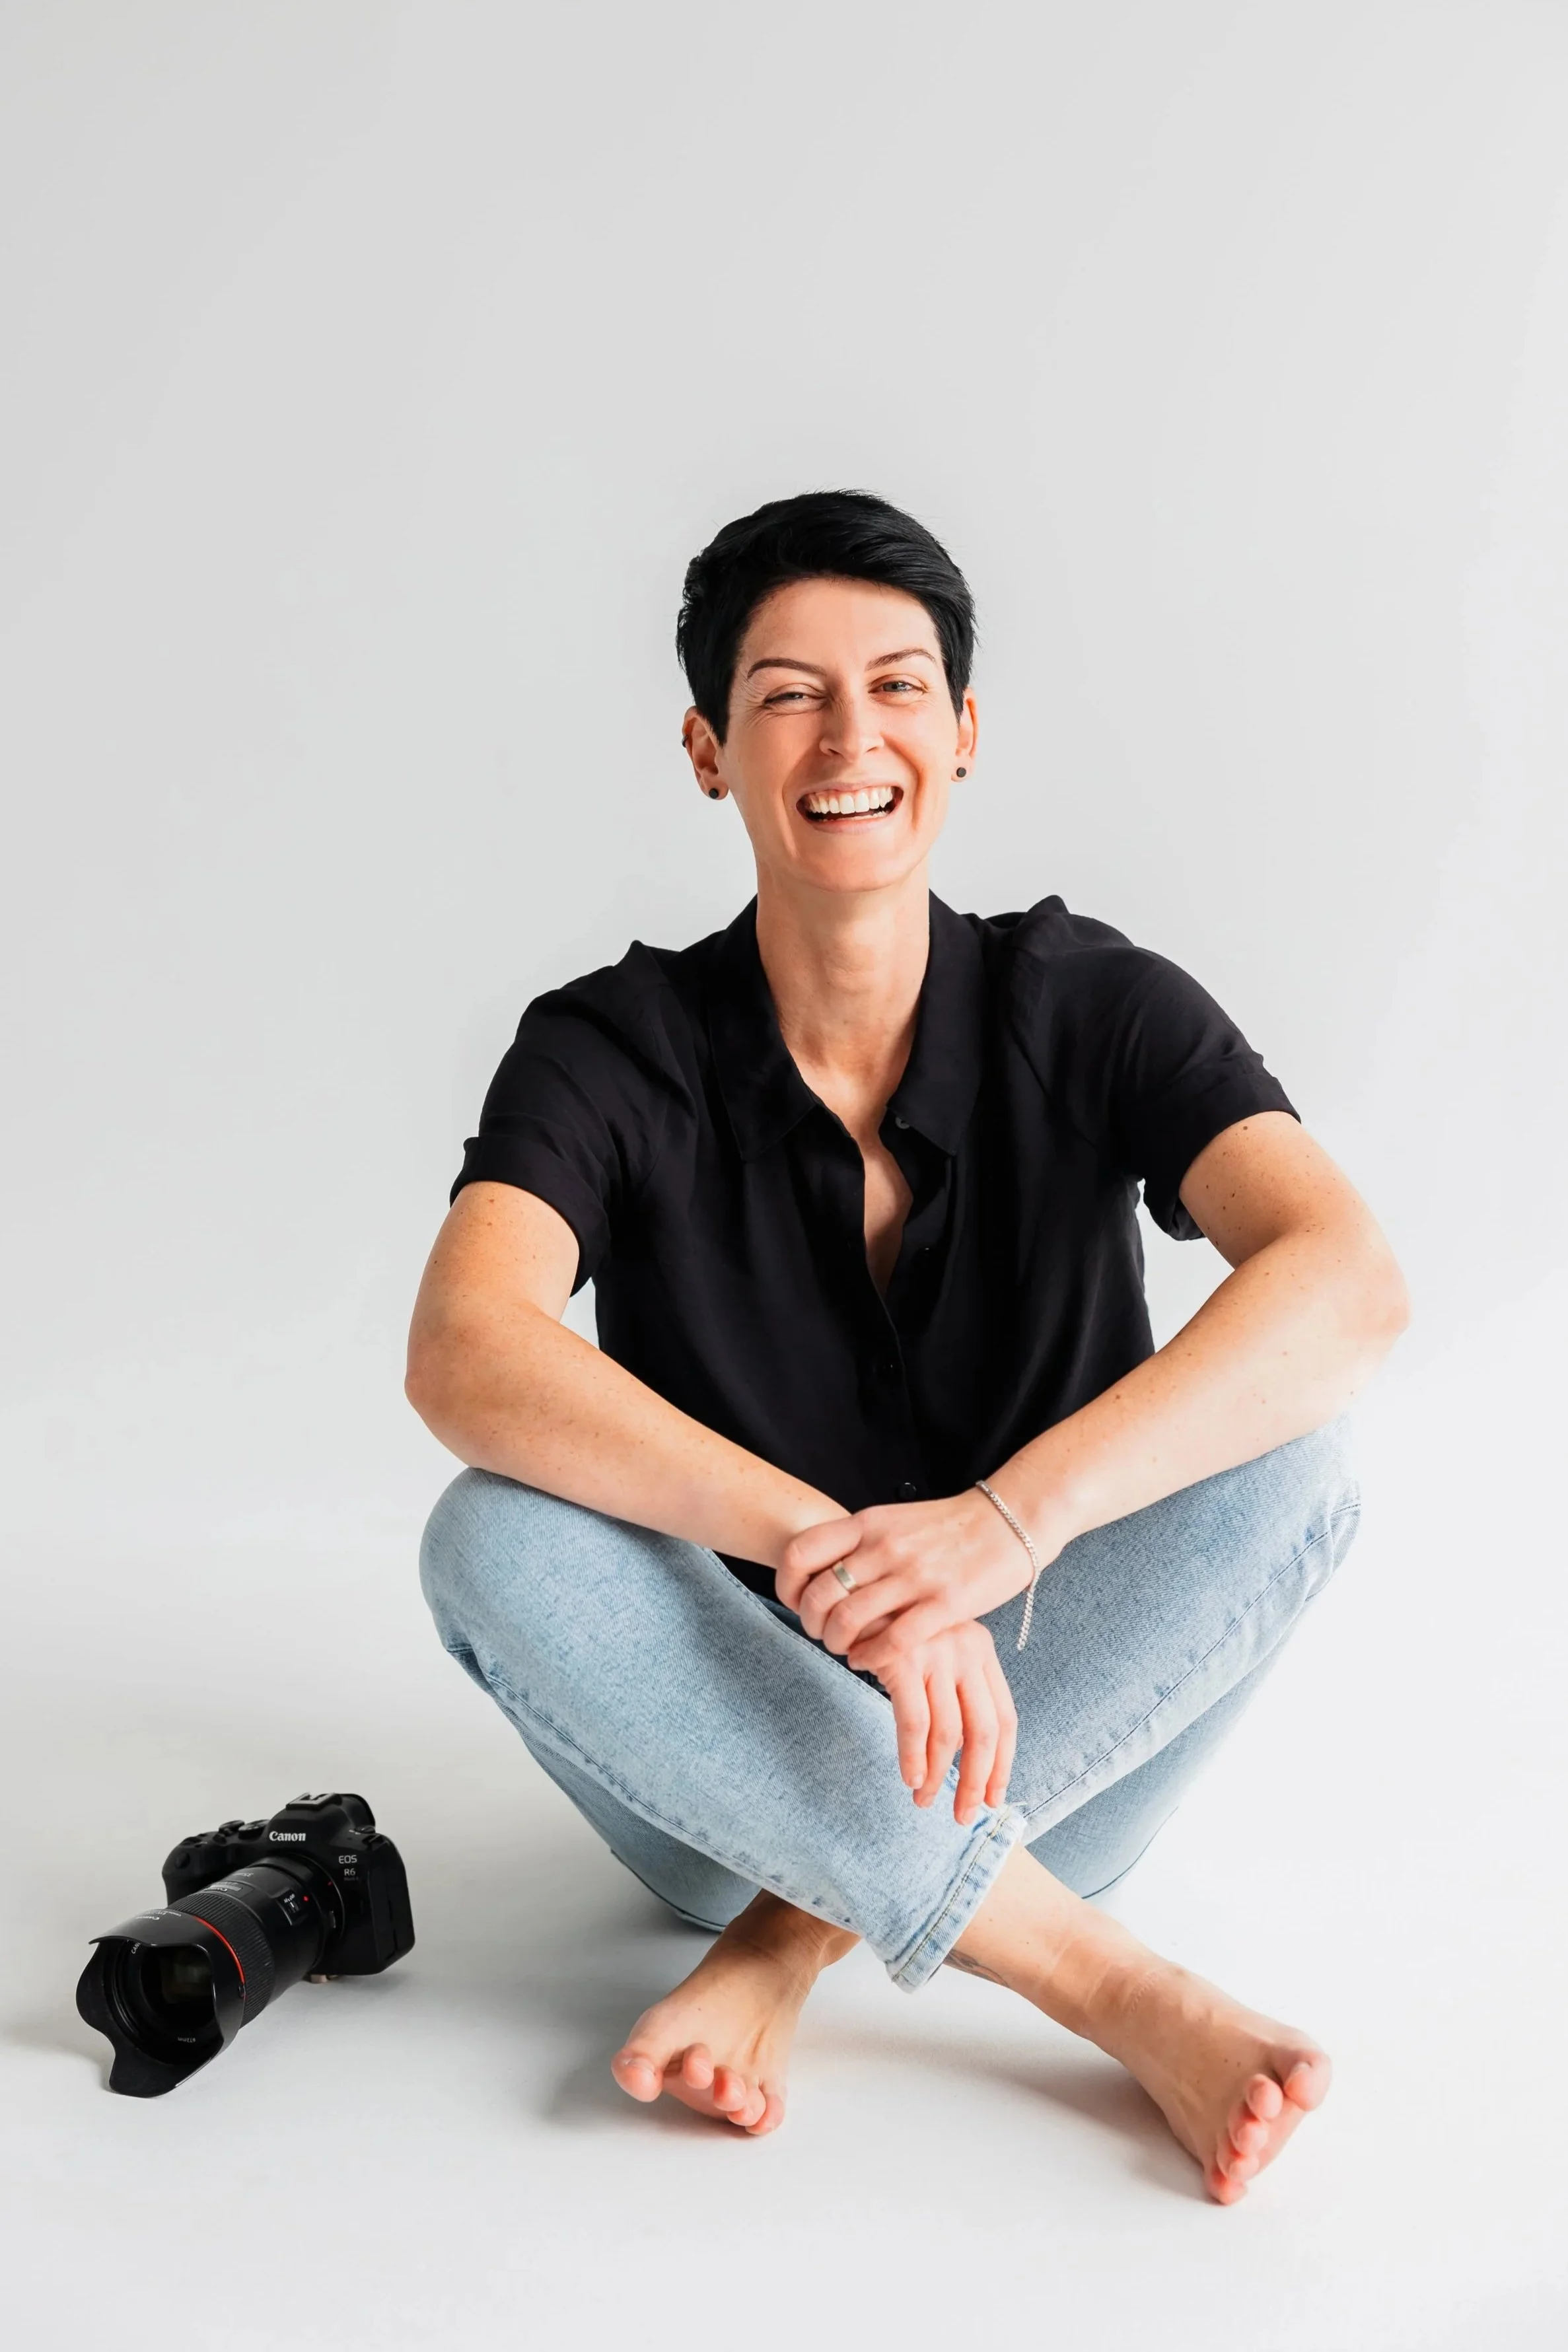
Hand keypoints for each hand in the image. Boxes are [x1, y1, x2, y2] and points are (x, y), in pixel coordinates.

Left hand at [776, 1488, 1060, 1670]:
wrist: (1011, 1521)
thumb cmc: (950, 1527)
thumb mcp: (895, 1520)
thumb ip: (861, 1543)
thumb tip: (824, 1571)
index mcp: (869, 1523)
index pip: (801, 1552)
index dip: (787, 1584)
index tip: (795, 1601)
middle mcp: (885, 1548)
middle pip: (819, 1595)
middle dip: (811, 1624)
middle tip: (821, 1633)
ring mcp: (913, 1576)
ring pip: (848, 1621)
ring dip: (837, 1644)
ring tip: (845, 1649)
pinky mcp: (943, 1605)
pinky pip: (890, 1642)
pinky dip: (870, 1658)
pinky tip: (869, 1662)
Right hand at [879, 1620, 1017, 1823]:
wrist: (854, 1579)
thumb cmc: (891, 1620)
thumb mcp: (933, 1646)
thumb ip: (950, 1686)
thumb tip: (957, 1750)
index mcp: (981, 1649)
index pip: (1005, 1718)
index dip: (1001, 1764)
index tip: (992, 1799)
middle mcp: (967, 1649)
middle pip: (985, 1731)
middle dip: (977, 1780)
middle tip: (964, 1815)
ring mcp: (937, 1653)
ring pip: (949, 1733)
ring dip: (938, 1776)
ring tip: (924, 1800)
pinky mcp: (904, 1658)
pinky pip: (914, 1722)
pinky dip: (913, 1756)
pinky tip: (909, 1778)